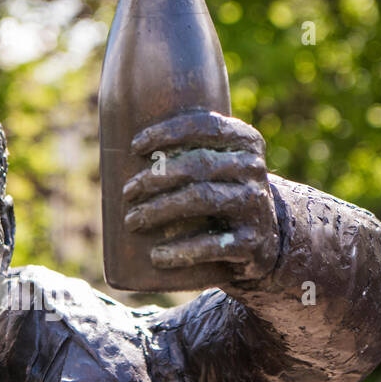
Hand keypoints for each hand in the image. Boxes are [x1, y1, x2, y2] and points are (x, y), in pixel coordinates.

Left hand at [122, 109, 279, 286]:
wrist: (263, 242)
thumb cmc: (220, 195)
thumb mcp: (215, 168)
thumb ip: (183, 152)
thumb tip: (117, 144)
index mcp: (245, 142)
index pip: (206, 125)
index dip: (168, 132)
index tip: (134, 147)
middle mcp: (254, 169)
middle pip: (198, 164)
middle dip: (155, 177)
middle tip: (128, 192)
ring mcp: (255, 206)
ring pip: (202, 199)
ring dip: (160, 209)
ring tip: (132, 220)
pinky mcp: (251, 243)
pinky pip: (213, 246)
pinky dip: (181, 251)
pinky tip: (157, 256)